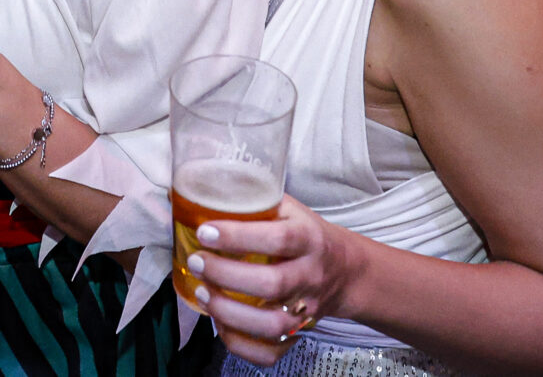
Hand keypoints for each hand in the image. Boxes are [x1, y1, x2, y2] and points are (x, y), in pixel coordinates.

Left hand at [184, 195, 358, 365]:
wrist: (345, 270)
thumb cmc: (304, 233)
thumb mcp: (288, 208)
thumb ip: (253, 201)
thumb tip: (196, 190)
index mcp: (308, 238)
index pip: (278, 239)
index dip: (238, 236)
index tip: (205, 232)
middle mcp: (310, 275)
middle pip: (272, 284)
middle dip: (226, 275)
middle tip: (198, 262)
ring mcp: (307, 309)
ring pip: (272, 324)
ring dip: (229, 313)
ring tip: (203, 294)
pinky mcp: (299, 333)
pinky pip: (271, 352)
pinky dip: (241, 344)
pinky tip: (220, 324)